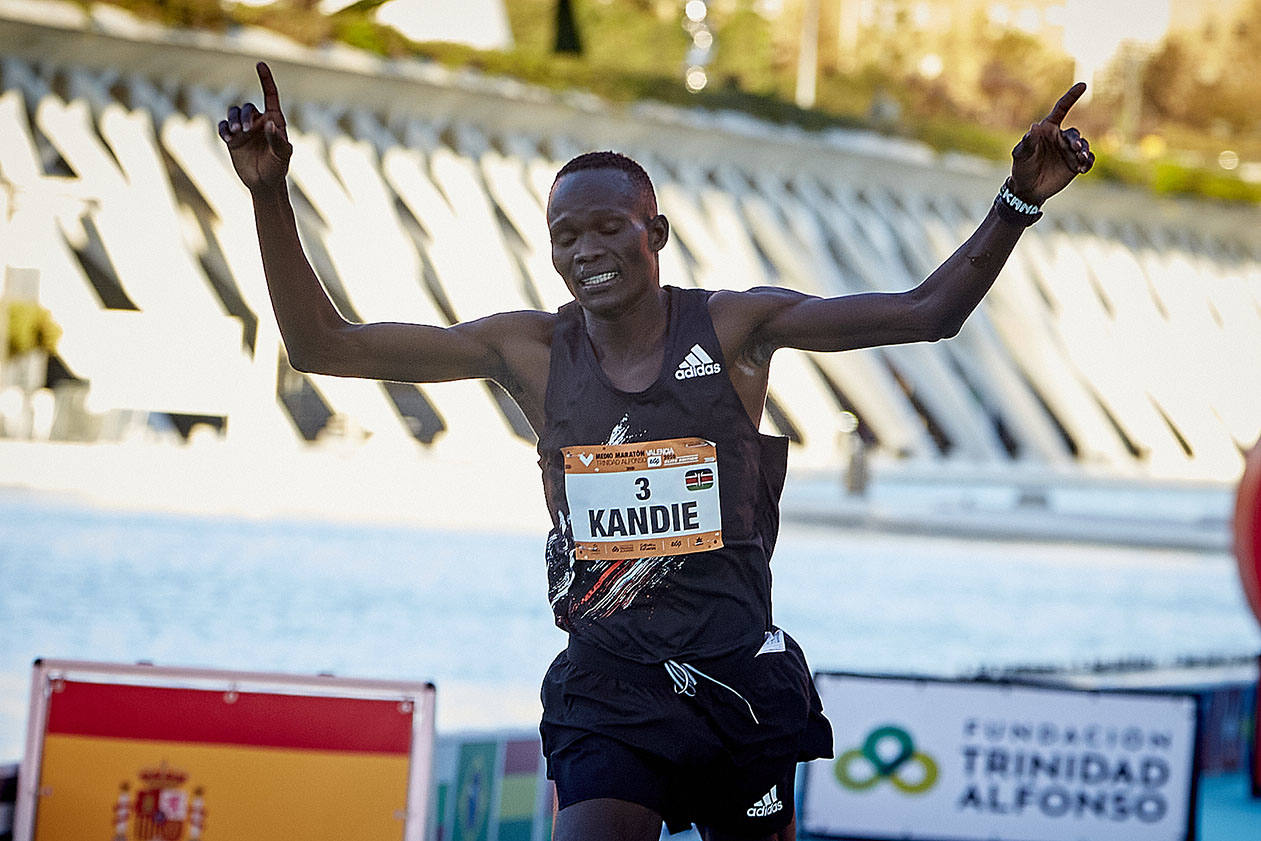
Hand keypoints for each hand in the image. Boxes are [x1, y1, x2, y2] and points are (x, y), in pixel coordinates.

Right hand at [218, 61, 292, 193]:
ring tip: (236, 134)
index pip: (270, 95)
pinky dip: (223, 129)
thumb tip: (268, 124)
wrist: (264, 184)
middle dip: (243, 116)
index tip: (260, 64)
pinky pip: (223, 126)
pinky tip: (228, 137)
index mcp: (274, 120)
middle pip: (246, 107)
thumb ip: (277, 139)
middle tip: (244, 131)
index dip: (265, 80)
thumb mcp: (282, 155)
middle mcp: (258, 122)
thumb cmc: (278, 168)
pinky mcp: (232, 139)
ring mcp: (244, 130)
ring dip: (232, 120)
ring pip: (233, 113)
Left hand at [1009, 82, 1094, 205]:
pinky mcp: (1075, 164)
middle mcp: (1060, 138)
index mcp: (1048, 129)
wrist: (1027, 189)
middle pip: (1074, 134)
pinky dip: (1088, 162)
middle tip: (1075, 149)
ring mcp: (1069, 151)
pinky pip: (1088, 159)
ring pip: (1084, 146)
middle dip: (1077, 141)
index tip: (1083, 86)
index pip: (1061, 109)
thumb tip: (1034, 126)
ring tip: (1080, 160)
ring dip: (1084, 151)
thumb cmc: (1021, 169)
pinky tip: (1082, 169)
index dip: (1071, 97)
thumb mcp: (1021, 156)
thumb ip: (1028, 142)